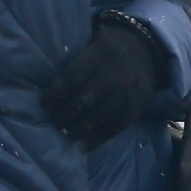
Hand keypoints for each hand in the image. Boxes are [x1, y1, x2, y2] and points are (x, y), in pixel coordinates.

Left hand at [41, 15, 165, 149]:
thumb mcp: (92, 44)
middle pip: (83, 101)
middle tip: (54, 121)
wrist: (146, 51)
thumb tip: (46, 85)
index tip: (44, 105)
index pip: (71, 79)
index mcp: (98, 56)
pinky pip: (115, 127)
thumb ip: (75, 61)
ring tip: (66, 132)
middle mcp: (113, 74)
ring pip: (98, 117)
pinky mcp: (136, 107)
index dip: (55, 95)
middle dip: (64, 116)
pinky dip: (97, 139)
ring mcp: (126, 92)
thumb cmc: (107, 50)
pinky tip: (82, 146)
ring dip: (78, 128)